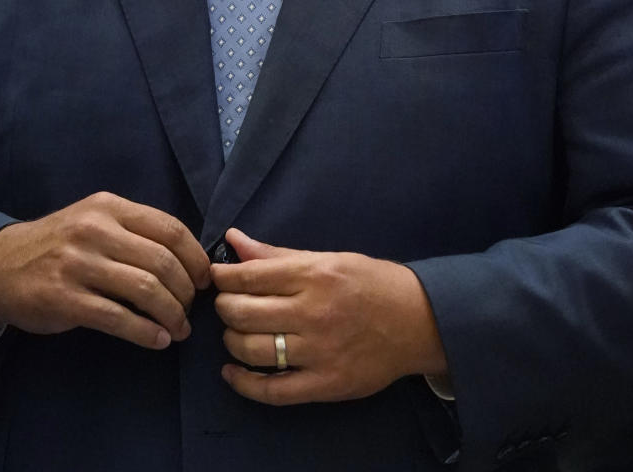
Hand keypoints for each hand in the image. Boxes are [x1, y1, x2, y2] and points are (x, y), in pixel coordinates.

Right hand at [0, 192, 210, 349]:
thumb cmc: (58, 245)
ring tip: (178, 329)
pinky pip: (118, 318)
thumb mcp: (94, 221)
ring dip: (172, 315)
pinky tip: (157, 340)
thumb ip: (134, 232)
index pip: (169, 228)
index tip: (205, 280)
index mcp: (109, 207)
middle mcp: (95, 230)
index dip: (196, 257)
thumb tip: (188, 260)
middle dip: (186, 291)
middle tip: (191, 310)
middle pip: (162, 261)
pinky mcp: (65, 299)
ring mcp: (78, 264)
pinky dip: (145, 332)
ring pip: (145, 289)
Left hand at [212, 227, 448, 403]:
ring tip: (234, 332)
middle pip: (245, 313)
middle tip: (225, 305)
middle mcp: (313, 312)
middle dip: (224, 308)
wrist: (416, 321)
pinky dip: (244, 384)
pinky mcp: (325, 384)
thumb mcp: (327, 258)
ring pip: (253, 350)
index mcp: (314, 274)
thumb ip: (277, 254)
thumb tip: (234, 240)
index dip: (224, 277)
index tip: (217, 277)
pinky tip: (232, 372)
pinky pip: (273, 391)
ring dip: (231, 340)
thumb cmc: (369, 282)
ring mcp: (319, 351)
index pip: (250, 276)